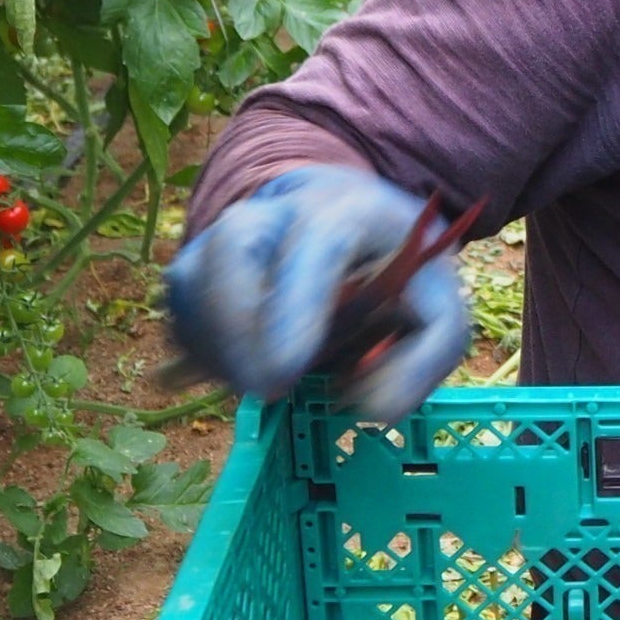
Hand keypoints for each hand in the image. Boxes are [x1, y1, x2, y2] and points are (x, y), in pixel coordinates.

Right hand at [164, 165, 470, 422]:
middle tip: (265, 391)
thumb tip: (372, 410)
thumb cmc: (397, 270)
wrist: (351, 220)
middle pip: (234, 245)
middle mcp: (279, 208)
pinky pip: (178, 308)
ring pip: (193, 278)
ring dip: (217, 346)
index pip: (315, 243)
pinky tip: (238, 372)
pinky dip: (200, 351)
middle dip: (238, 326)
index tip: (284, 372)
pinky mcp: (196, 262)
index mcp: (349, 209)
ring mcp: (228, 230)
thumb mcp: (441, 309)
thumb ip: (427, 358)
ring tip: (259, 385)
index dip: (292, 307)